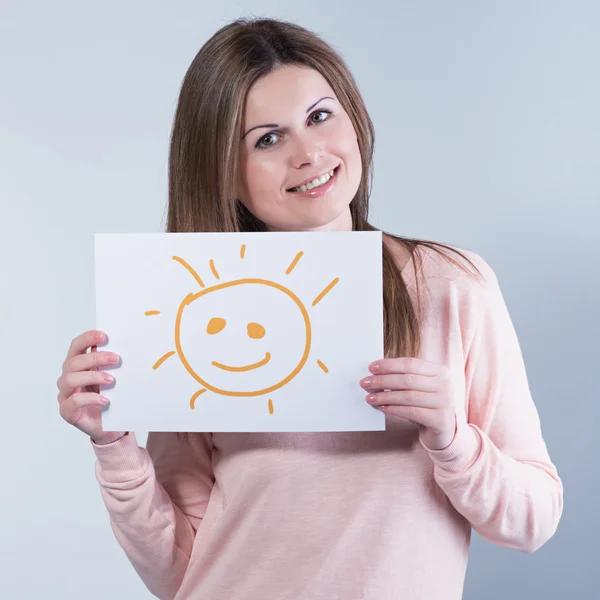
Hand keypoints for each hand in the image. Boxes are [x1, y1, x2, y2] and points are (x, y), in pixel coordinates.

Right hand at [56, 330, 126, 444]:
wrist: (112, 426)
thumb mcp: (115, 378)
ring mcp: (66, 395)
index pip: (76, 347)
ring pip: (69, 379)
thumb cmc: (112, 398)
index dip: (87, 339)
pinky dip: (90, 399)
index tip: (103, 335)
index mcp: (79, 365)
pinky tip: (106, 400)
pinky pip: (73, 402)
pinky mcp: (67, 411)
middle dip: (95, 358)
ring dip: (92, 376)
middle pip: (73, 362)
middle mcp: (69, 377)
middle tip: (116, 358)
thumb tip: (123, 347)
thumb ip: (112, 364)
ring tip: (111, 380)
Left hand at [360, 357, 456, 449]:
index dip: (389, 365)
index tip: (371, 367)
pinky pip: (412, 412)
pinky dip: (394, 409)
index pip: (411, 363)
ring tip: (370, 398)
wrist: (443, 429)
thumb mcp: (418, 387)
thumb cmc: (425, 403)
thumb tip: (375, 373)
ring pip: (408, 396)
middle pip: (408, 380)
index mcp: (440, 371)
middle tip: (365, 383)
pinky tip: (382, 408)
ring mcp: (444, 402)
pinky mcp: (440, 419)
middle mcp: (445, 385)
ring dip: (385, 396)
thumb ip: (403, 377)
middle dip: (383, 381)